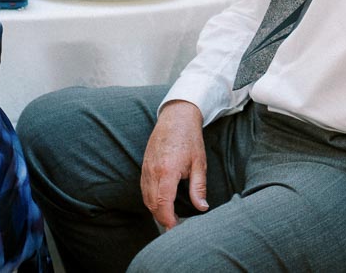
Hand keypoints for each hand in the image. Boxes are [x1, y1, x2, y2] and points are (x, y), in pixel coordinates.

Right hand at [140, 100, 208, 228]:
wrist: (176, 116)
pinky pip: (144, 188)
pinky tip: (161, 201)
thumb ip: (198, 188)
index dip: (167, 219)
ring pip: (146, 197)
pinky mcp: (144, 165)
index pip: (162, 204)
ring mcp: (146, 168)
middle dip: (162, 217)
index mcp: (167, 171)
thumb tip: (202, 207)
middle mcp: (153, 171)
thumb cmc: (189, 138)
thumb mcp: (199, 164)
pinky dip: (150, 198)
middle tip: (175, 225)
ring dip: (156, 209)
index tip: (175, 228)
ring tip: (170, 215)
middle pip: (152, 204)